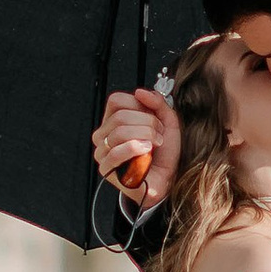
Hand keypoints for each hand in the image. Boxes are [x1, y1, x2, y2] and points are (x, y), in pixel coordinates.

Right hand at [94, 85, 180, 205]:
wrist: (167, 179)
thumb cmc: (164, 153)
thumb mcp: (167, 121)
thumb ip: (157, 103)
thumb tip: (140, 92)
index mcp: (114, 121)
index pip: (116, 100)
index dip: (138, 104)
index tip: (153, 116)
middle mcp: (104, 135)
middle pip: (120, 116)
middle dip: (147, 123)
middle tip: (158, 134)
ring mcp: (103, 152)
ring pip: (119, 132)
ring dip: (145, 135)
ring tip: (155, 144)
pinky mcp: (107, 168)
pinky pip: (115, 152)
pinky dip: (135, 148)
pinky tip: (147, 152)